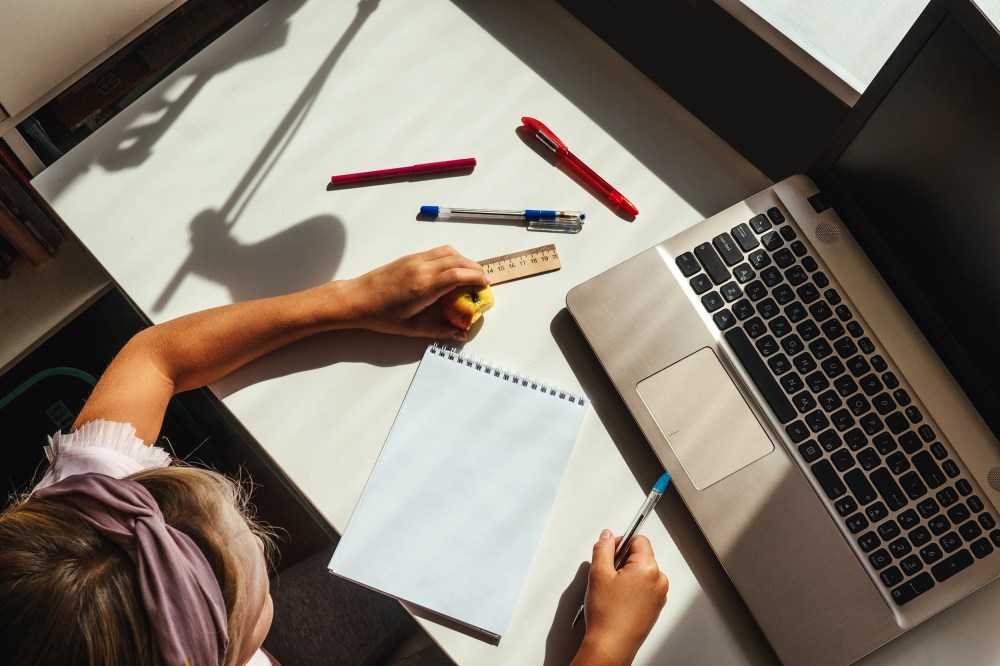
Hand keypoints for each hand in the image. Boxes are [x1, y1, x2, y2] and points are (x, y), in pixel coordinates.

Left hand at [339, 246, 487, 340]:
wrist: (356, 298)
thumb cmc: (381, 315)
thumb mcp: (412, 328)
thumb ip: (439, 330)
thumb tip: (460, 335)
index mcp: (423, 287)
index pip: (457, 275)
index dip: (476, 277)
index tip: (486, 284)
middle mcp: (421, 268)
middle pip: (457, 260)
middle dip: (474, 268)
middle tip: (483, 280)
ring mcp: (415, 260)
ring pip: (448, 252)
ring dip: (464, 260)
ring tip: (470, 274)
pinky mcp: (410, 257)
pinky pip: (437, 252)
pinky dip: (451, 257)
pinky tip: (452, 270)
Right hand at [572, 530, 668, 665]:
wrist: (611, 645)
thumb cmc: (607, 616)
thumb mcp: (598, 573)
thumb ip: (602, 548)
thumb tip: (607, 537)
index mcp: (648, 568)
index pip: (638, 539)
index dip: (621, 542)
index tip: (610, 550)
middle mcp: (659, 581)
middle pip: (641, 555)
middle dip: (623, 560)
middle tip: (607, 573)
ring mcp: (659, 595)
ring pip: (642, 572)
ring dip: (627, 574)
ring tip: (611, 590)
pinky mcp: (655, 606)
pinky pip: (644, 587)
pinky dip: (632, 588)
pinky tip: (618, 599)